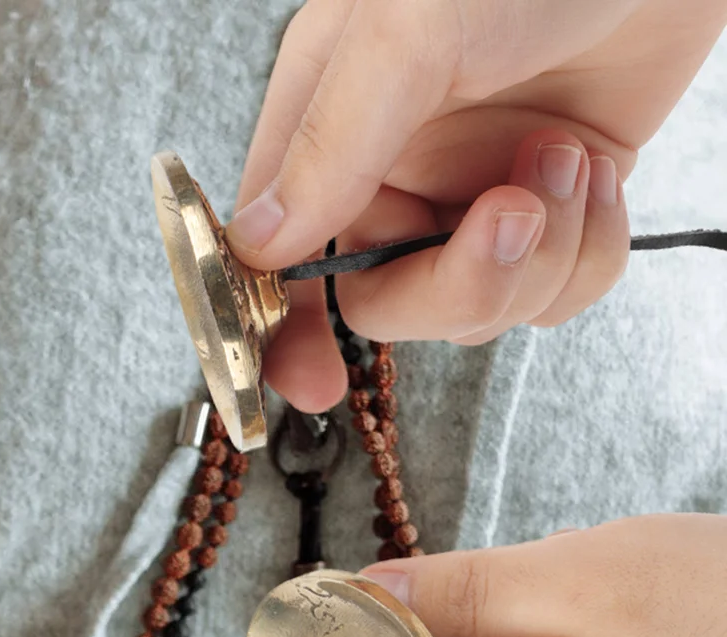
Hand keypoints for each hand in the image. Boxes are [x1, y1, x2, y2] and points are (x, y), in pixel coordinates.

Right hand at [229, 0, 726, 411]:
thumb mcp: (406, 30)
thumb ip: (330, 143)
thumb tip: (259, 243)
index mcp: (325, 128)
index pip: (276, 260)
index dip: (286, 333)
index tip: (315, 381)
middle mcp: (390, 172)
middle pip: (386, 306)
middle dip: (457, 285)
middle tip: (508, 215)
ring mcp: (469, 196)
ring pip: (476, 312)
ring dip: (536, 258)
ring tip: (565, 160)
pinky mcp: (549, 211)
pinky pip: (552, 293)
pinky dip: (587, 252)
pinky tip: (597, 174)